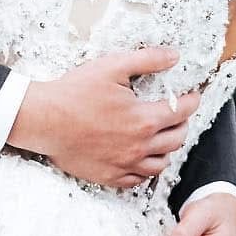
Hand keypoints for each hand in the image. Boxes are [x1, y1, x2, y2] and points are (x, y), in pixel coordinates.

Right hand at [8, 49, 202, 191]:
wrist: (43, 119)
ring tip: (163, 138)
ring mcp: (124, 164)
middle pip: (176, 139)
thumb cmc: (74, 92)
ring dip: (167, 150)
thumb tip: (173, 56)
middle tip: (178, 115)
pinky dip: (145, 170)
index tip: (192, 96)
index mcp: (143, 119)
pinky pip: (137, 180)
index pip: (181, 112)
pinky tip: (141, 159)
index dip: (192, 101)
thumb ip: (146, 60)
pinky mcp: (108, 176)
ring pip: (161, 164)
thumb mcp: (112, 66)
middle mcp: (139, 146)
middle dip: (183, 124)